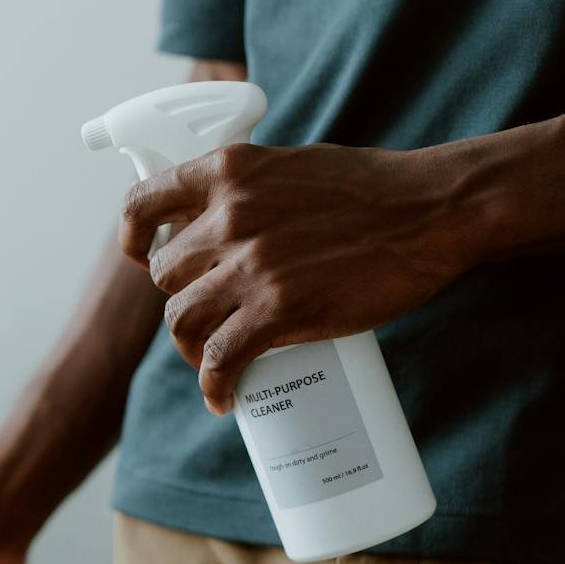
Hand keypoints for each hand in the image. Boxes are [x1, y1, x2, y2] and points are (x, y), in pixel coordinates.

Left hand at [120, 142, 471, 412]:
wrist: (431, 212)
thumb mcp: (290, 166)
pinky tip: (224, 397)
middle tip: (207, 316)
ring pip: (183, 321)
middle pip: (166, 275)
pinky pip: (220, 359)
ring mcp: (252, 266)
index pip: (142, 204)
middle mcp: (229, 216)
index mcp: (228, 171)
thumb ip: (247, 191)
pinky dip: (215, 385)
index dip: (133, 239)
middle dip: (182, 298)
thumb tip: (217, 222)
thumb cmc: (371, 188)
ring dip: (191, 348)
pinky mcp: (278, 311)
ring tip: (212, 361)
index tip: (141, 259)